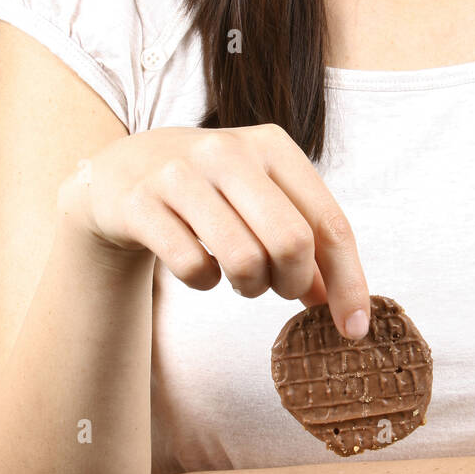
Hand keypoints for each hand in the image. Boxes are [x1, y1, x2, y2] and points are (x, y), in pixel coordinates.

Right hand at [56, 123, 369, 339]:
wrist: (119, 171)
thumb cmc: (209, 191)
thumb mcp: (260, 199)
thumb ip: (303, 241)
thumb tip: (341, 305)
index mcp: (272, 145)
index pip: (330, 224)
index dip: (349, 283)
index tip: (355, 328)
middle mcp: (228, 151)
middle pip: (292, 243)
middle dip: (293, 284)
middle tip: (279, 289)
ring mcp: (180, 174)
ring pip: (243, 261)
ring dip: (249, 287)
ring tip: (239, 277)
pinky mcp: (140, 203)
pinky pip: (194, 269)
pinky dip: (205, 282)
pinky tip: (199, 266)